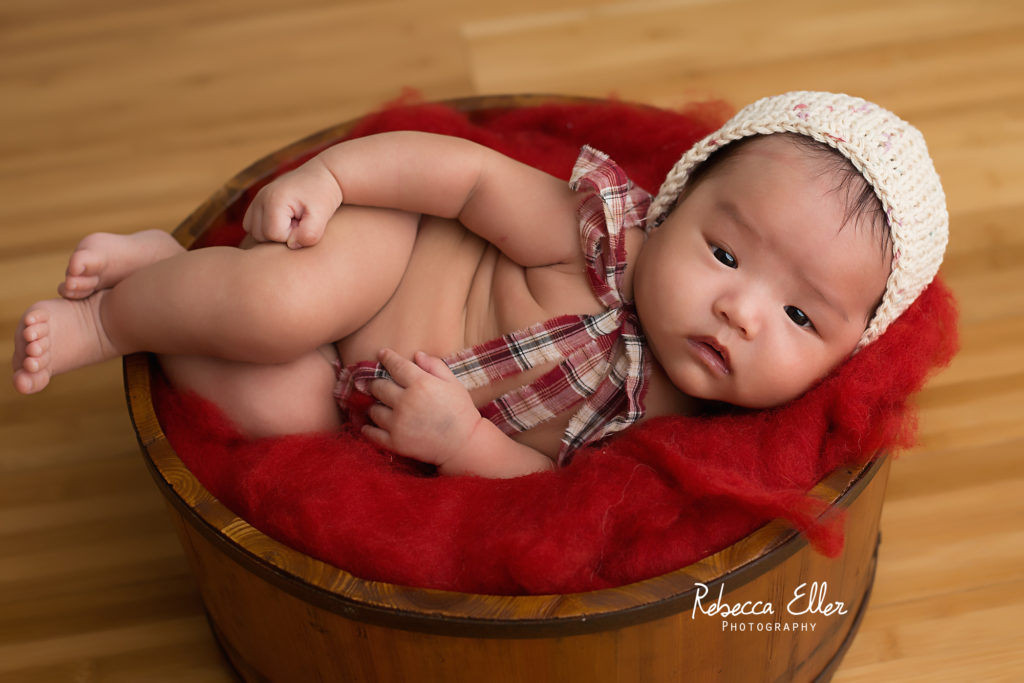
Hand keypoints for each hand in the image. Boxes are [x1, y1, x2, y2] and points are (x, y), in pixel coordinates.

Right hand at [242, 157, 342, 248]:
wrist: (322, 176)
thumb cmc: (323, 195)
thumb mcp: (322, 215)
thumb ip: (309, 234)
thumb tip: (291, 245)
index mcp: (274, 200)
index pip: (274, 235)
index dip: (293, 235)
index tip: (305, 222)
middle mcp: (260, 198)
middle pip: (261, 235)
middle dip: (283, 235)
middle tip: (300, 221)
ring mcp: (256, 200)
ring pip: (254, 232)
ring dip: (274, 233)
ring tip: (293, 220)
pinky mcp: (257, 203)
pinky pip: (252, 226)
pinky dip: (266, 228)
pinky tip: (283, 221)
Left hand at [362, 348, 484, 469]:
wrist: (464, 444)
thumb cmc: (461, 411)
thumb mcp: (453, 383)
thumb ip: (435, 366)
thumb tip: (417, 354)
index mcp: (421, 384)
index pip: (397, 366)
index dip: (387, 357)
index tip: (382, 353)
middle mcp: (406, 402)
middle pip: (379, 386)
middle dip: (377, 383)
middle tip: (379, 384)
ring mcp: (398, 423)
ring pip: (373, 410)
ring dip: (375, 406)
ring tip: (380, 406)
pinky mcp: (395, 442)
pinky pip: (372, 434)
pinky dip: (368, 429)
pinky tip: (369, 426)